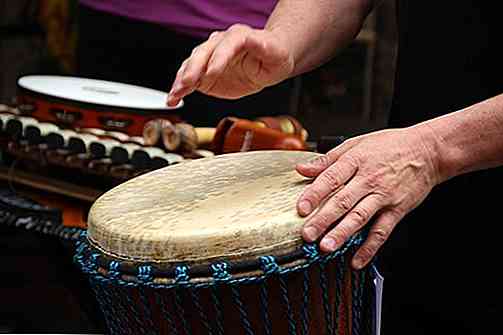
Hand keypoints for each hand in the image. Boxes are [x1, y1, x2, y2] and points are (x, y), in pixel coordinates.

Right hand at [166, 24, 293, 106]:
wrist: (267, 61)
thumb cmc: (273, 55)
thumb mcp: (275, 53)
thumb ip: (264, 48)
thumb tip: (258, 42)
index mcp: (239, 36)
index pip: (226, 44)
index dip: (218, 58)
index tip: (211, 73)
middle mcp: (220, 43)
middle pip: (203, 53)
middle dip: (193, 69)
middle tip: (188, 83)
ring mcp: (210, 57)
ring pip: (191, 65)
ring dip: (182, 80)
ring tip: (175, 94)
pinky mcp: (204, 73)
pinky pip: (189, 79)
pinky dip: (179, 89)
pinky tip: (173, 98)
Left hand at [296, 126, 440, 268]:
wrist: (427, 151)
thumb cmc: (389, 146)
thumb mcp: (356, 144)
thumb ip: (327, 160)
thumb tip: (302, 168)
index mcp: (355, 161)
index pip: (331, 178)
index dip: (314, 194)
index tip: (301, 208)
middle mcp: (369, 179)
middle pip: (343, 201)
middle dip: (323, 220)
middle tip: (308, 234)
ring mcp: (384, 196)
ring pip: (360, 218)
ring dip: (342, 234)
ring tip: (327, 247)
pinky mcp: (397, 210)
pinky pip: (382, 231)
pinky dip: (369, 248)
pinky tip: (357, 261)